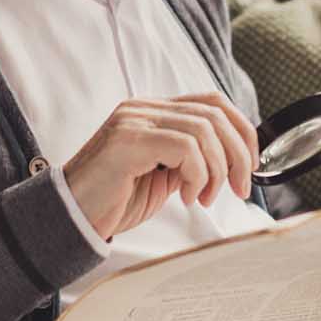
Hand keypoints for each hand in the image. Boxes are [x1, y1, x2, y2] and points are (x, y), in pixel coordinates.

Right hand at [62, 92, 257, 239]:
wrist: (69, 218)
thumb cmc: (112, 201)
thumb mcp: (163, 177)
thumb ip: (190, 161)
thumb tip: (231, 162)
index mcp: (153, 112)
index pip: (212, 102)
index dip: (242, 130)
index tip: (251, 165)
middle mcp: (144, 109)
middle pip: (214, 114)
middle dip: (238, 155)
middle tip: (238, 189)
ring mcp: (134, 121)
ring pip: (203, 130)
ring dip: (217, 170)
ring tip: (204, 198)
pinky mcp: (127, 141)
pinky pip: (184, 148)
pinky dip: (197, 176)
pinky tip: (185, 198)